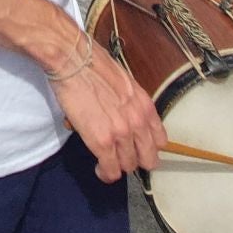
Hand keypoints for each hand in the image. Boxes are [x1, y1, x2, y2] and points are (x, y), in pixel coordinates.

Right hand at [51, 40, 164, 182]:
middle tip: (121, 156)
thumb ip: (129, 103)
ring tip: (106, 160)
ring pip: (129, 167)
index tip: (136, 147)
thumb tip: (121, 115)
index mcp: (145, 106)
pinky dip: (105, 173)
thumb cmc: (92, 64)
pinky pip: (111, 171)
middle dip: (135, 160)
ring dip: (117, 166)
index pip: (160, 141)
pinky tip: (99, 168)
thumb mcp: (123, 82)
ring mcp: (122, 134)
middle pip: (148, 159)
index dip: (147, 147)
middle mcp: (138, 122)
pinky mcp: (102, 142)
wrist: (73, 59)